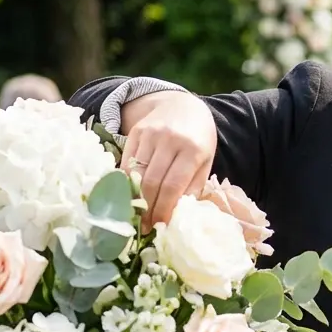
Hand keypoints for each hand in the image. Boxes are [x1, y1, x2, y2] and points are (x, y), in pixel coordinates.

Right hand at [120, 92, 217, 230]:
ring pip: (136, 174)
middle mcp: (170, 140)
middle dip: (147, 208)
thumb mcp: (205, 162)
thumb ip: (192, 186)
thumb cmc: (198, 139)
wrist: (183, 105)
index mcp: (193, 150)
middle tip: (145, 226)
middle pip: (152, 182)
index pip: (172, 186)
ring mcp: (151, 134)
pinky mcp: (136, 131)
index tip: (159, 226)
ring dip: (135, 198)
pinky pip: (127, 162)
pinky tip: (129, 194)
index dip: (163, 209)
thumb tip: (175, 215)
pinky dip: (126, 181)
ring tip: (137, 215)